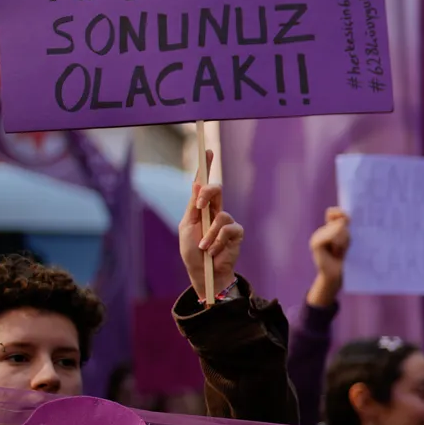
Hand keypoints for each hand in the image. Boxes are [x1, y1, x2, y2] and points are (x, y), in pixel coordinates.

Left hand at [180, 151, 243, 299]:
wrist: (204, 273)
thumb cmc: (192, 252)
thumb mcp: (187, 228)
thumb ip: (194, 207)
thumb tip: (197, 183)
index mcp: (201, 208)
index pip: (203, 184)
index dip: (206, 167)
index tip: (207, 151)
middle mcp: (215, 211)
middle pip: (216, 190)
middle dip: (208, 193)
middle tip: (199, 206)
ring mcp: (227, 222)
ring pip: (221, 216)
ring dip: (210, 234)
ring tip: (205, 248)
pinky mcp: (236, 234)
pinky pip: (230, 230)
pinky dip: (219, 241)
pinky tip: (215, 251)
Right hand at [307, 207, 350, 307]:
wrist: (338, 274)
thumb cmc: (346, 257)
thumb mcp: (348, 239)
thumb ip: (345, 226)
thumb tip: (345, 218)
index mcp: (329, 228)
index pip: (333, 212)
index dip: (340, 213)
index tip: (348, 220)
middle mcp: (321, 231)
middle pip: (338, 223)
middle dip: (346, 235)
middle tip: (343, 248)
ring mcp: (317, 236)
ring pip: (335, 230)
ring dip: (343, 241)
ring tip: (339, 251)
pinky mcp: (315, 244)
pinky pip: (329, 237)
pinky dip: (336, 244)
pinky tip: (336, 252)